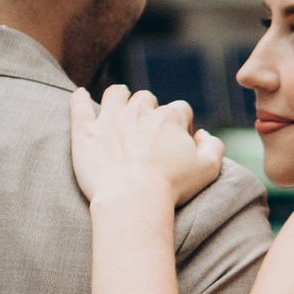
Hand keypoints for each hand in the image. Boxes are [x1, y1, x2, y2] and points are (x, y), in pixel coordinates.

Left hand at [71, 84, 224, 213]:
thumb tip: (203, 135)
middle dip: (149, 110)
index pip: (180, 110)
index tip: (178, 142)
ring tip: (119, 103)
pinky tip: (80, 94)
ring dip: (119, 97)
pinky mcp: (86, 131)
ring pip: (115, 94)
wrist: (133, 199)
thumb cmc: (172, 187)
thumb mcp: (208, 169)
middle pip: (146, 99)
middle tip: (146, 130)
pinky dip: (79, 98)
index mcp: (170, 117)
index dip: (181, 125)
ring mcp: (110, 118)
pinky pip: (79, 105)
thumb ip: (214, 146)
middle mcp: (139, 111)